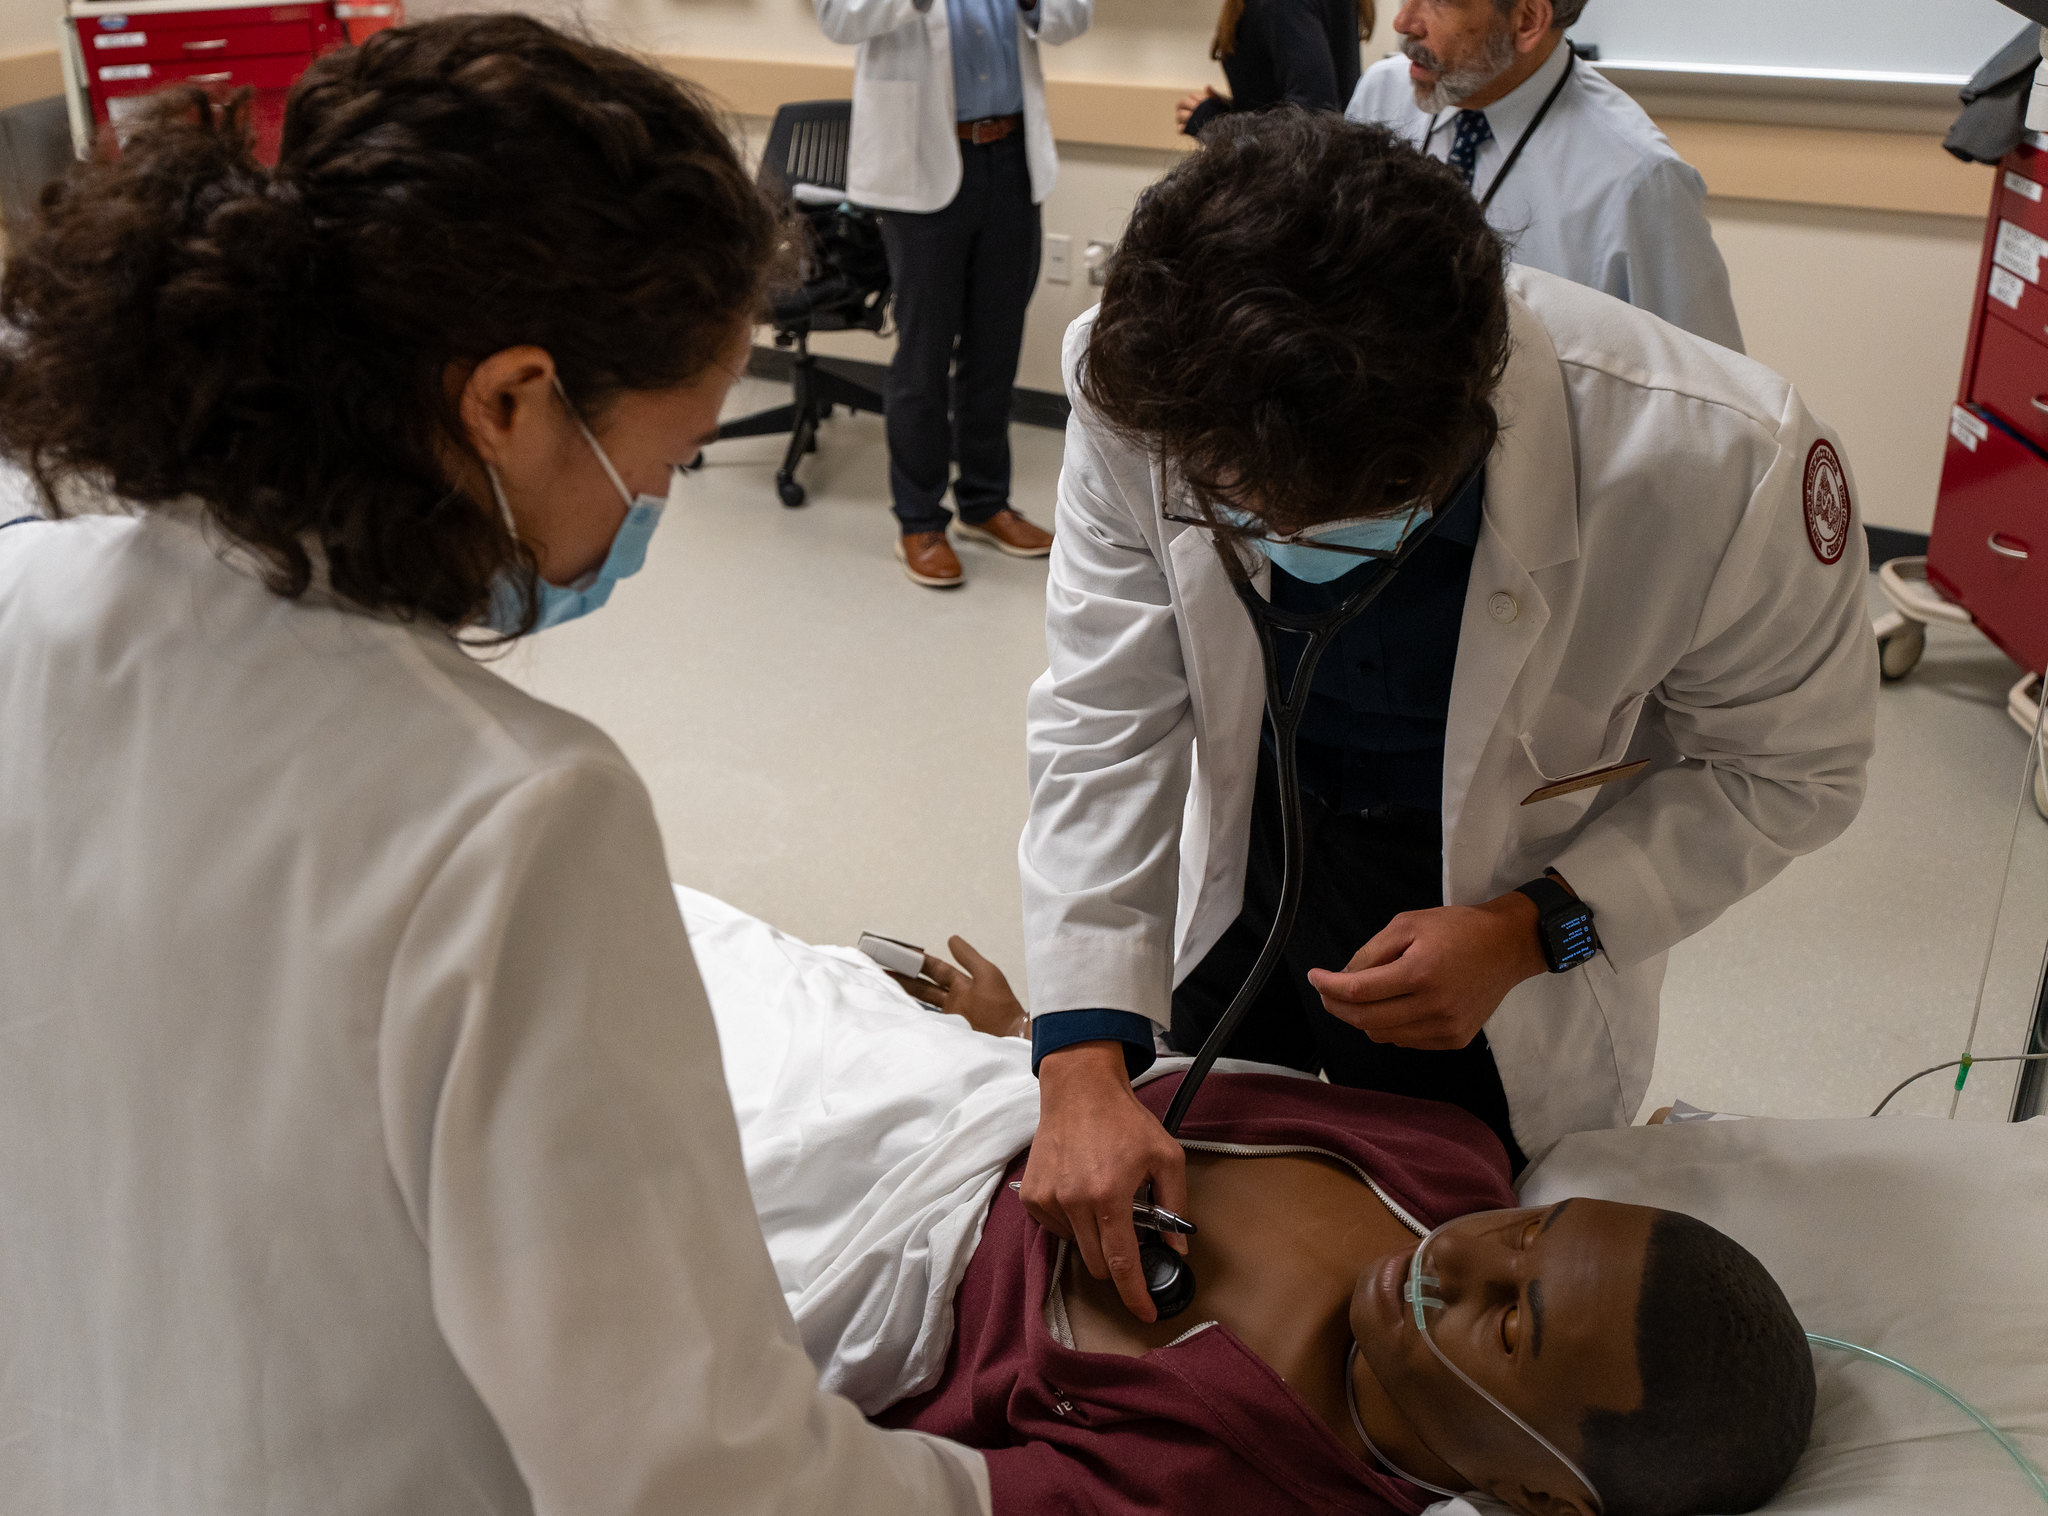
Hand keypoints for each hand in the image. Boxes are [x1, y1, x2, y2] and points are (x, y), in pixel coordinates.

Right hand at [888, 936, 1026, 1037]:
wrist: (1012, 1041)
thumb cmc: (1001, 1007)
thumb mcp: (987, 975)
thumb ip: (969, 957)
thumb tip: (951, 938)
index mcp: (963, 986)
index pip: (934, 969)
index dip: (917, 961)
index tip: (896, 952)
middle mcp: (952, 1002)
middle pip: (922, 986)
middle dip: (902, 976)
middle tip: (877, 968)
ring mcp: (947, 1020)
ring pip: (919, 1004)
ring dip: (902, 994)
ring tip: (879, 986)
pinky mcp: (944, 1036)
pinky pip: (922, 1023)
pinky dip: (909, 1016)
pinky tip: (893, 1011)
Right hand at [1022, 1041, 1187, 1323]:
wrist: (1079, 1090)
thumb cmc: (1125, 1121)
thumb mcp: (1166, 1157)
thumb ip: (1175, 1205)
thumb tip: (1177, 1247)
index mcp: (1110, 1195)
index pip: (1123, 1262)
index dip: (1135, 1294)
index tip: (1146, 1314)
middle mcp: (1074, 1202)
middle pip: (1098, 1263)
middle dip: (1117, 1259)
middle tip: (1129, 1228)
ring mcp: (1049, 1199)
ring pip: (1076, 1247)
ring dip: (1093, 1236)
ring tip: (1103, 1197)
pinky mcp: (1032, 1195)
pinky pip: (1056, 1228)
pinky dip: (1072, 1221)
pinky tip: (1080, 1191)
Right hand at [1176, 86, 1218, 128]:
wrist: (1225, 128)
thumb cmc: (1221, 113)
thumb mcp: (1221, 103)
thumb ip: (1214, 95)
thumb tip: (1207, 87)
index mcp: (1195, 100)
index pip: (1191, 95)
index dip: (1197, 97)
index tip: (1204, 100)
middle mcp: (1187, 108)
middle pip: (1181, 102)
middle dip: (1189, 104)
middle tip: (1197, 107)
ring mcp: (1184, 120)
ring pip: (1179, 115)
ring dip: (1186, 116)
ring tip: (1196, 117)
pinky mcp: (1186, 130)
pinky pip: (1180, 129)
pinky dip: (1184, 128)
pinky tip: (1192, 127)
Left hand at [1305, 891, 1549, 1049]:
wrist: (1506, 947)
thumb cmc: (1456, 929)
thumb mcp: (1408, 924)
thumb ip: (1371, 952)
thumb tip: (1341, 979)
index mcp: (1421, 972)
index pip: (1358, 991)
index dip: (1328, 986)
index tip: (1314, 977)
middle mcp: (1434, 1006)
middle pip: (1365, 1019)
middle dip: (1337, 1006)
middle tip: (1327, 991)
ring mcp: (1445, 1028)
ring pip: (1382, 1034)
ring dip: (1364, 1017)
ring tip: (1366, 994)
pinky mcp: (1454, 1040)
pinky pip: (1405, 1040)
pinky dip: (1390, 1025)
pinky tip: (1396, 1004)